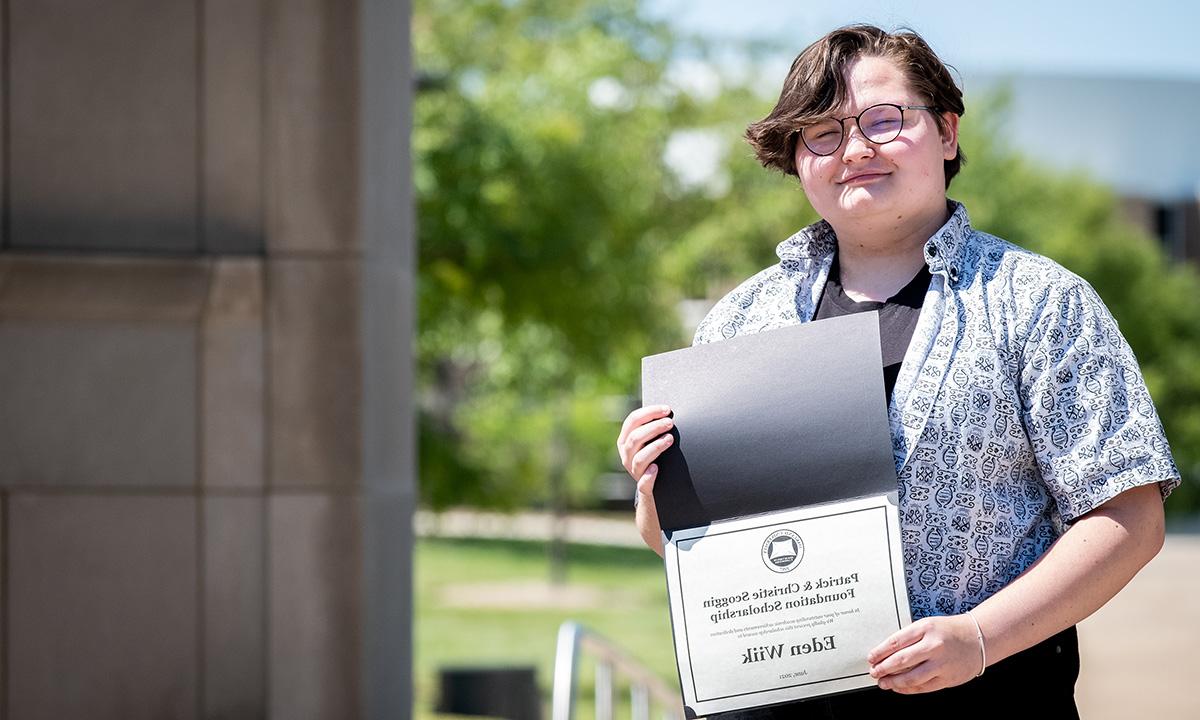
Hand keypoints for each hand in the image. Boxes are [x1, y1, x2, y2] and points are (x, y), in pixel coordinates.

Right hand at [616, 405, 673, 555]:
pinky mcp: (644, 488)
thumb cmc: (658, 460)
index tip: (666, 409)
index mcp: (625, 441)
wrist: (657, 493)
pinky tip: (657, 468)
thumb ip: (654, 429)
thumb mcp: (650, 443)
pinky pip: (643, 483)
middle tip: (670, 422)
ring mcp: (634, 472)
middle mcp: (626, 456)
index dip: (649, 412)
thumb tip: (671, 411)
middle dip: (653, 427)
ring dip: (655, 447)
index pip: (632, 421)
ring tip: (670, 439)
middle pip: (635, 437)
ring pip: (639, 458)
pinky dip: (649, 476)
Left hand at [866, 614, 984, 693]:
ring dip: (893, 682)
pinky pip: (923, 687)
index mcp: (925, 628)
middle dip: (883, 668)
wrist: (979, 638)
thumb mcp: (927, 625)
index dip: (880, 652)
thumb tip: (886, 653)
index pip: (895, 642)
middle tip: (874, 672)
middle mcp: (933, 645)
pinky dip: (908, 689)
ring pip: (911, 677)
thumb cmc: (949, 631)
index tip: (871, 657)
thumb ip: (909, 637)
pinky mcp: (948, 678)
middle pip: (900, 661)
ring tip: (884, 682)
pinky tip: (900, 687)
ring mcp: (941, 664)